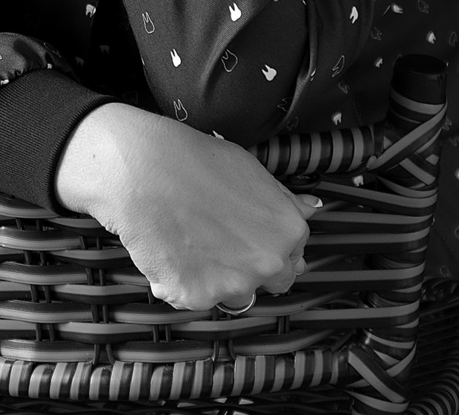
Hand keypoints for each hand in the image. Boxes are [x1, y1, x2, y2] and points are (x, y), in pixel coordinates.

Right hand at [53, 102, 320, 311]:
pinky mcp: (194, 299)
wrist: (144, 168)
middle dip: (251, 266)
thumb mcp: (252, 170)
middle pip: (270, 282)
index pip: (293, 258)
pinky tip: (168, 246)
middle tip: (219, 237)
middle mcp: (267, 264)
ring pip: (231, 293)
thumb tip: (314, 208)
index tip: (246, 230)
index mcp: (288, 232)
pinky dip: (181, 280)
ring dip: (217, 277)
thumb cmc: (198, 160)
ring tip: (190, 237)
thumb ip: (285, 199)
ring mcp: (231, 286)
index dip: (268, 243)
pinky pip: (192, 297)